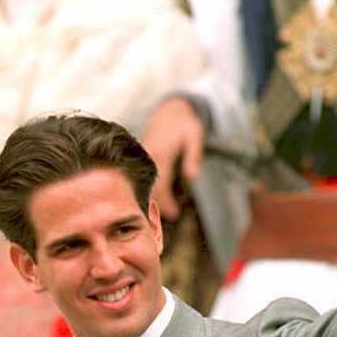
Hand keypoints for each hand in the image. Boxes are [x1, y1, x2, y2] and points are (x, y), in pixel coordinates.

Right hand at [141, 97, 204, 220]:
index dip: (166, 203)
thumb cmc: (184, 122)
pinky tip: (151, 204)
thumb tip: (193, 178)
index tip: (173, 216)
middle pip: (149, 188)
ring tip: (155, 220)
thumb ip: (193, 156)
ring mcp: (143, 158)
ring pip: (142, 184)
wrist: (170, 108)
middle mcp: (148, 157)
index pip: (160, 185)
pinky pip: (142, 178)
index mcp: (160, 154)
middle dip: (155, 208)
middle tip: (160, 228)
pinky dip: (146, 192)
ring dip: (149, 201)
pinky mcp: (143, 159)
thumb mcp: (194, 135)